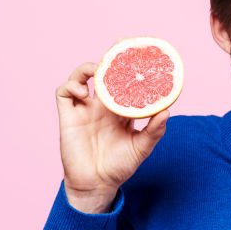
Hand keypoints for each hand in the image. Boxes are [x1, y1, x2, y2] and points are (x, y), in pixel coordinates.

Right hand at [57, 62, 168, 212]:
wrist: (97, 185)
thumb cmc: (119, 167)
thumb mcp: (141, 148)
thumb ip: (154, 130)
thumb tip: (166, 111)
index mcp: (120, 109)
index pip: (125, 81)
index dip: (130, 66)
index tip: (141, 51)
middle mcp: (101, 105)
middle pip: (103, 73)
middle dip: (110, 57)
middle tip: (119, 45)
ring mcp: (83, 109)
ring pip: (81, 77)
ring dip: (87, 68)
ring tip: (98, 69)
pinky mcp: (68, 116)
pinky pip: (64, 92)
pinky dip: (71, 85)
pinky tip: (83, 92)